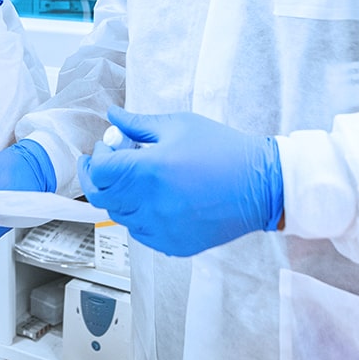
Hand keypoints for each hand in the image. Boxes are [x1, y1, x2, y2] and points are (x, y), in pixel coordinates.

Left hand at [79, 107, 282, 257]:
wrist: (261, 185)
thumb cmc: (225, 151)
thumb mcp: (180, 125)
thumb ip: (139, 124)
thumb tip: (114, 115)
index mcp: (150, 171)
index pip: (101, 171)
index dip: (97, 157)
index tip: (105, 147)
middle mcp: (152, 204)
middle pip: (102, 197)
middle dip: (99, 177)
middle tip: (106, 163)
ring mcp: (162, 228)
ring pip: (120, 216)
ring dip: (120, 196)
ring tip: (138, 178)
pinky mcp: (173, 243)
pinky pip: (141, 232)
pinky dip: (139, 216)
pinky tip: (154, 199)